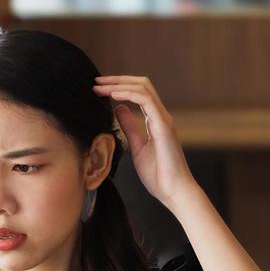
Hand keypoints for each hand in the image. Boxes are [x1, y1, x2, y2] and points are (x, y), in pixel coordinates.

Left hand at [92, 74, 197, 211]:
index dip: (119, 86)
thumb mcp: (137, 147)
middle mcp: (161, 116)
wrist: (173, 191)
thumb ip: (130, 127)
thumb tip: (118, 109)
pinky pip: (146, 101)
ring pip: (143, 88)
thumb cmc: (158, 174)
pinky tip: (113, 95)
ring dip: (119, 84)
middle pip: (141, 84)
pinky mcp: (163, 126)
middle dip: (117, 80)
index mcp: (155, 120)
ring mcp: (163, 119)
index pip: (138, 92)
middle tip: (96, 81)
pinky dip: (128, 94)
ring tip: (100, 86)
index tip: (98, 87)